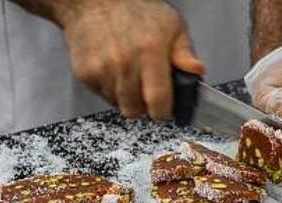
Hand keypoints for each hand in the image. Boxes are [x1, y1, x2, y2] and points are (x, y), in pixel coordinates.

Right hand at [54, 0, 204, 118]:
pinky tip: (114, 72)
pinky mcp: (84, 73)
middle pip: (136, 110)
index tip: (164, 108)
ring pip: (119, 105)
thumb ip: (185, 52)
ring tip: (130, 78)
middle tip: (147, 92)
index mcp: (150, 52)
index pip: (158, 101)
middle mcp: (124, 62)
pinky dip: (110, 90)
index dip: (163, 111)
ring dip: (127, 99)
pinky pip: (102, 96)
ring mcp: (102, 69)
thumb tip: (197, 71)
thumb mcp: (171, 25)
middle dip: (145, 106)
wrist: (94, 1)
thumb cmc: (135, 11)